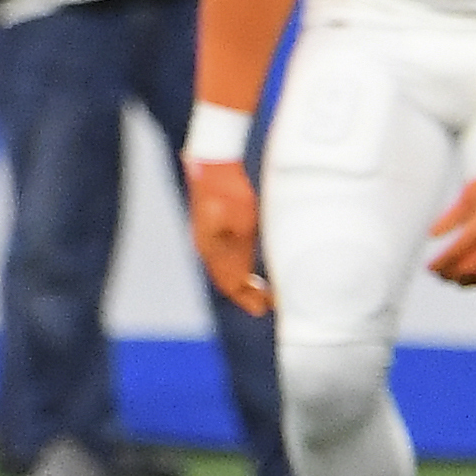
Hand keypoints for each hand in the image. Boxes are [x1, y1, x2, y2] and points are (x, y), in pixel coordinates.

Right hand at [185, 157, 264, 311]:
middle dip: (246, 295)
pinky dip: (240, 269)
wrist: (214, 166)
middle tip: (266, 304)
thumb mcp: (241, 223)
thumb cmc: (228, 192)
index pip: (230, 285)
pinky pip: (226, 258)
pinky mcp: (215, 229)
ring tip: (262, 291)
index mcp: (213, 252)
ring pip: (227, 270)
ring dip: (243, 283)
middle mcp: (208, 249)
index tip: (263, 308)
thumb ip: (241, 250)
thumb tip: (245, 278)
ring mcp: (210, 239)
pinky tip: (250, 267)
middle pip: (228, 281)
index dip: (247, 299)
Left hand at [427, 146, 475, 286]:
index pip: (457, 251)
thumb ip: (451, 217)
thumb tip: (432, 235)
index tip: (430, 267)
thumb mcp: (471, 192)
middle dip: (451, 274)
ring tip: (455, 279)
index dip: (441, 263)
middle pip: (471, 268)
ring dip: (469, 281)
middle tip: (439, 274)